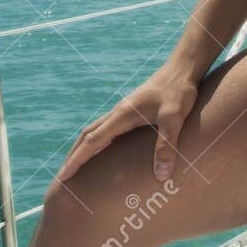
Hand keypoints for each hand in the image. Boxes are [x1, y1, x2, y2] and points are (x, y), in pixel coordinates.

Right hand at [55, 62, 200, 184]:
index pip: (92, 141)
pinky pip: (107, 128)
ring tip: (78, 166)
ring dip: (83, 148)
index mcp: (122, 115)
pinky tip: (104, 151)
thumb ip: (166, 145)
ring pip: (95, 130)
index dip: (77, 160)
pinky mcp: (132, 110)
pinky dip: (97, 142)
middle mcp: (118, 113)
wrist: (183, 68)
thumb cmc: (179, 91)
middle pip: (87, 135)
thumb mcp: (174, 118)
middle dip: (74, 156)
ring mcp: (124, 111)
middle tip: (64, 177)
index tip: (63, 176)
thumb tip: (161, 176)